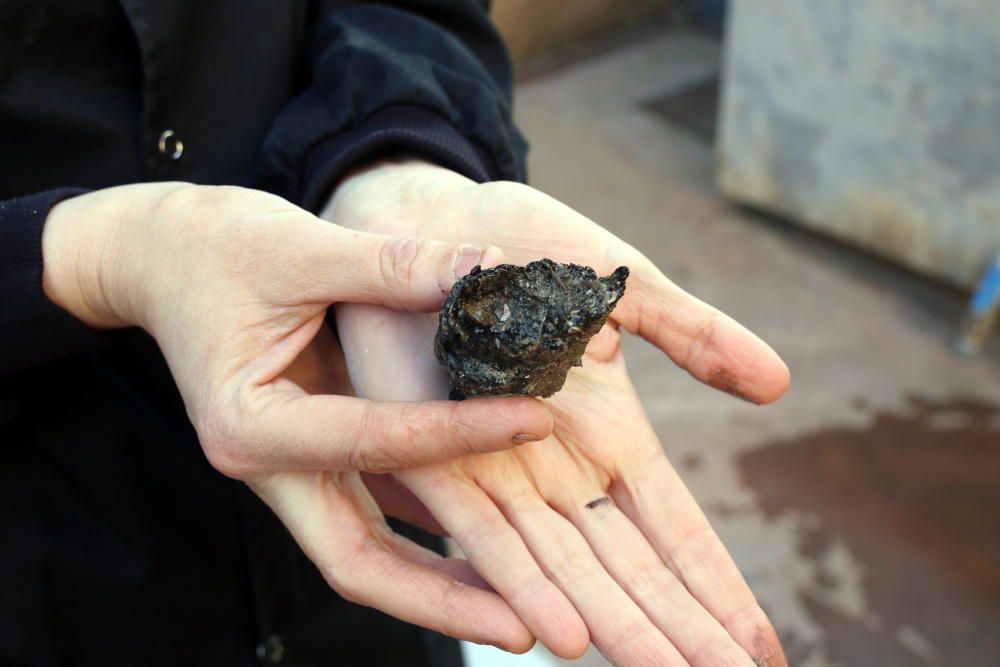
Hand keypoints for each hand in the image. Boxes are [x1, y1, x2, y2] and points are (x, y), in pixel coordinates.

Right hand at [41, 182, 553, 645]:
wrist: (159, 255)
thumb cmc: (215, 247)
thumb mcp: (302, 248)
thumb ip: (396, 266)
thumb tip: (493, 267)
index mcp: (250, 424)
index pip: (371, 443)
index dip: (459, 434)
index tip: (535, 421)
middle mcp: (266, 466)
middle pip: (359, 561)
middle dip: (442, 598)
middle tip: (525, 623)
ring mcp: (288, 471)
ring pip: (368, 552)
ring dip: (440, 584)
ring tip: (520, 604)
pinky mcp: (311, 458)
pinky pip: (375, 509)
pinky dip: (427, 530)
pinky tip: (488, 536)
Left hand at [328, 161, 789, 665]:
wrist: (436, 217)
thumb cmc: (529, 248)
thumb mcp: (625, 288)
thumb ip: (692, 335)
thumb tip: (779, 386)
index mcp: (611, 437)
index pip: (676, 532)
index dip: (719, 590)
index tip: (762, 651)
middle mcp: (559, 472)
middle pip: (633, 569)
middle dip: (684, 631)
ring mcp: (500, 472)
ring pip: (567, 570)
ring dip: (617, 626)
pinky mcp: (438, 457)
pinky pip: (484, 535)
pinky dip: (523, 584)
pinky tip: (562, 631)